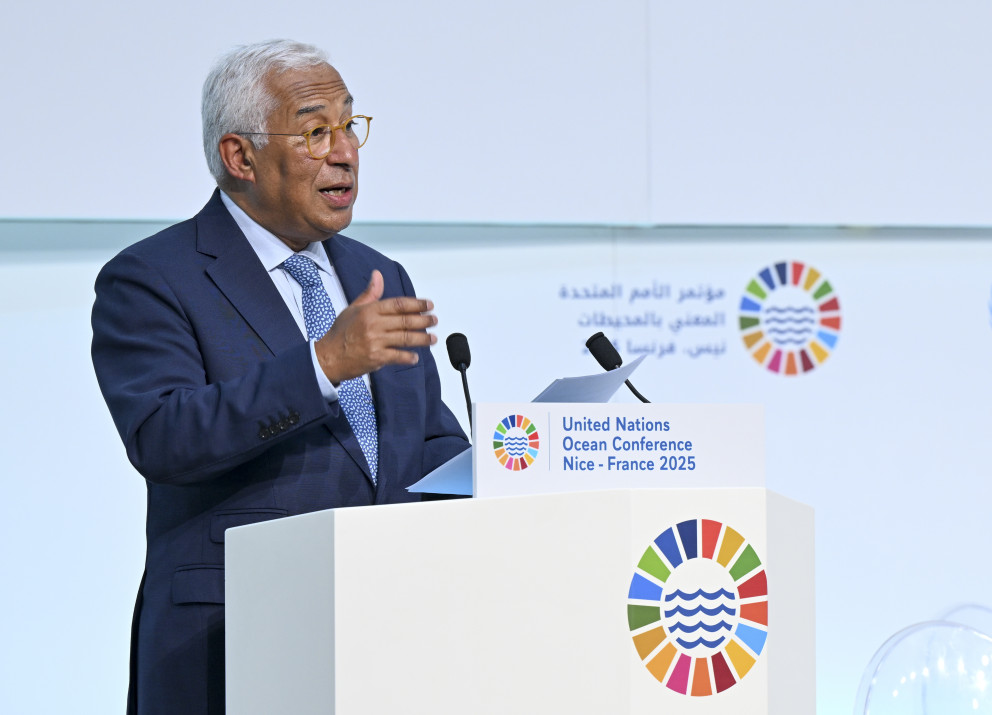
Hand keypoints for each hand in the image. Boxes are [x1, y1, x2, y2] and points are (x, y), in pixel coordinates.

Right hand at [314, 270, 436, 383]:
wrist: (327, 357)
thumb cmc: (340, 333)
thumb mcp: (353, 309)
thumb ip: (370, 293)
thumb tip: (378, 275)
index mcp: (369, 311)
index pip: (398, 304)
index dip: (416, 303)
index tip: (428, 305)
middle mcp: (373, 325)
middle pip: (406, 321)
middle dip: (424, 320)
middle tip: (434, 320)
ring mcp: (375, 342)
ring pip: (406, 338)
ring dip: (422, 339)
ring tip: (432, 338)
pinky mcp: (376, 358)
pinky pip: (398, 356)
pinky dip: (409, 357)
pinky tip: (415, 357)